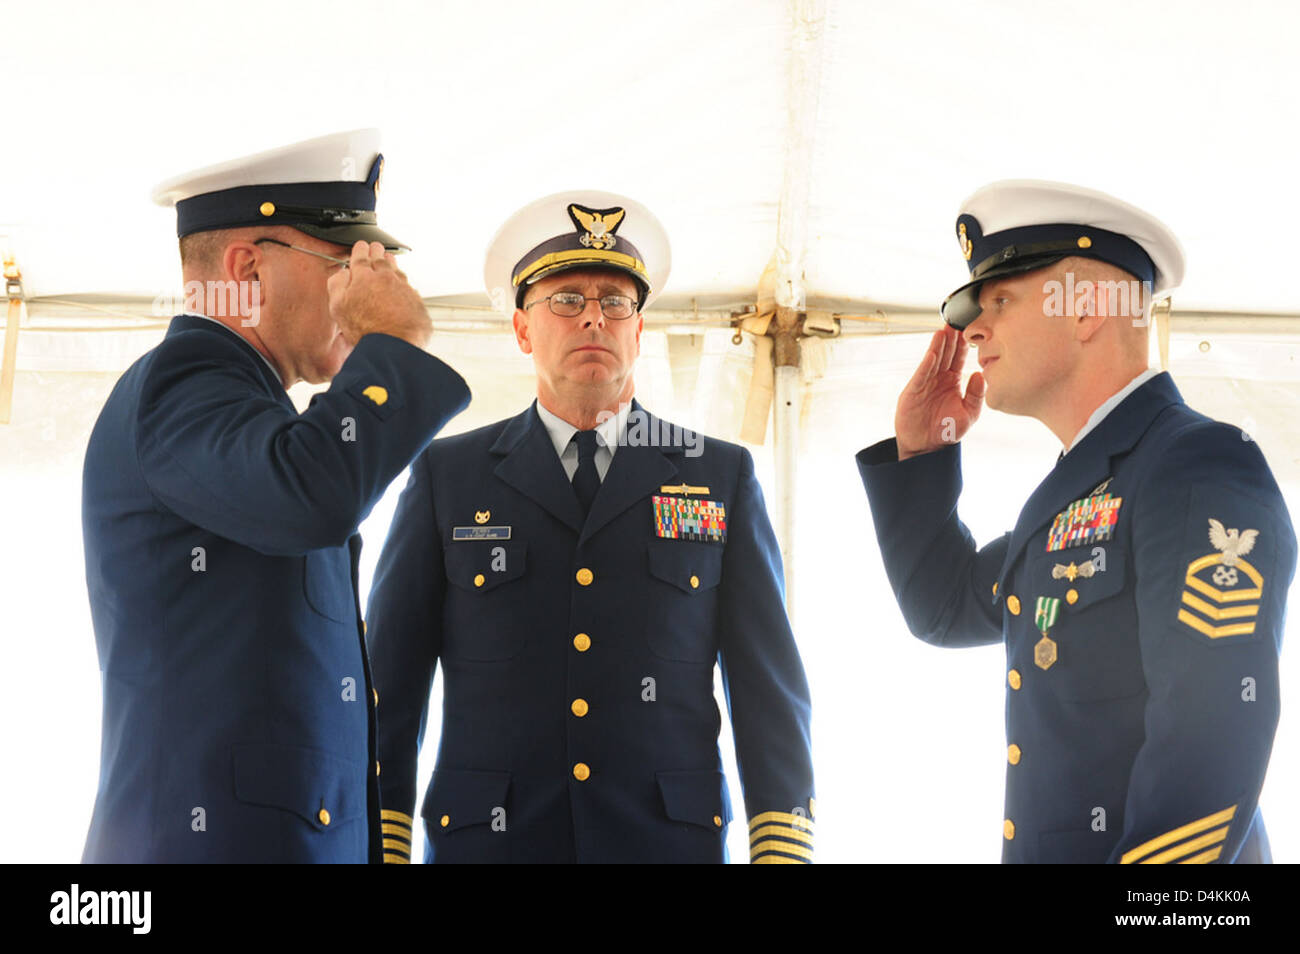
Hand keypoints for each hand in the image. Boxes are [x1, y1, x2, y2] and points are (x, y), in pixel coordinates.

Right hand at [328, 241, 432, 349]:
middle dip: (377, 252)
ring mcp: (403, 288)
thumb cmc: (365, 329)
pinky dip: (404, 284)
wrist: (395, 344)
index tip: (361, 246)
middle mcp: (385, 278)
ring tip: (389, 259)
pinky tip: (403, 286)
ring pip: (397, 271)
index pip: (361, 258)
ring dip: (392, 264)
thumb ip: (337, 285)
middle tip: (375, 247)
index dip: (360, 250)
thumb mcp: (338, 307)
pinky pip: (409, 288)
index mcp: (364, 277)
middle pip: (381, 260)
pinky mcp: (416, 301)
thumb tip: (341, 273)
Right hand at [894, 326, 984, 459]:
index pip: (959, 357)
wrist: (926, 447)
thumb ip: (976, 395)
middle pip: (946, 353)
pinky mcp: (913, 391)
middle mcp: (939, 378)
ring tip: (944, 330)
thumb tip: (980, 374)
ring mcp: (925, 383)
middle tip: (956, 320)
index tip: (970, 328)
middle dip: (951, 337)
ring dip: (938, 345)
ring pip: (933, 360)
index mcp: (953, 381)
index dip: (964, 343)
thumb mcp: (969, 414)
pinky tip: (932, 353)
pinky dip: (926, 364)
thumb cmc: (948, 431)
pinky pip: (921, 375)